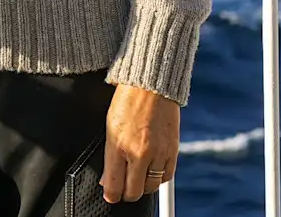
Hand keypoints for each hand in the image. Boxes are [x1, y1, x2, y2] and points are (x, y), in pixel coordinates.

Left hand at [101, 83, 179, 202]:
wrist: (151, 85)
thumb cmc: (127, 102)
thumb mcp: (109, 127)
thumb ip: (109, 156)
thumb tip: (108, 180)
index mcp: (118, 145)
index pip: (114, 185)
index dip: (111, 195)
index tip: (111, 196)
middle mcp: (139, 152)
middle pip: (134, 191)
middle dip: (127, 194)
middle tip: (123, 190)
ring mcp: (158, 153)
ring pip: (151, 186)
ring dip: (143, 187)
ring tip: (137, 179)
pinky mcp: (173, 150)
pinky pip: (166, 176)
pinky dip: (159, 177)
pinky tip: (152, 171)